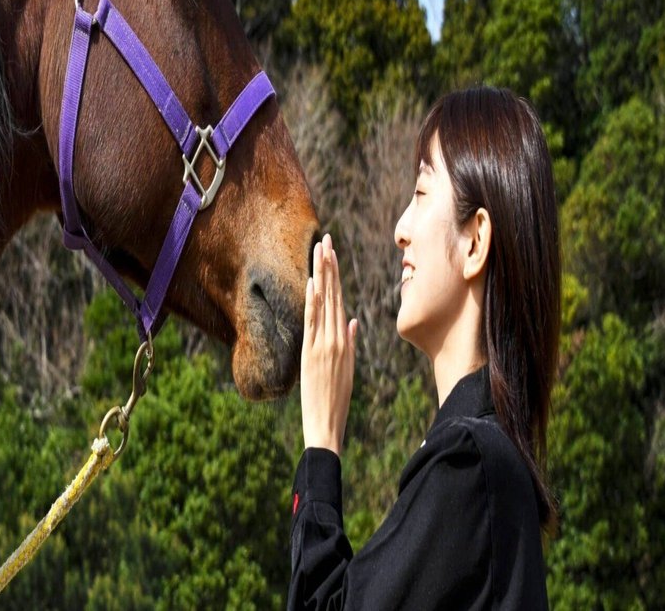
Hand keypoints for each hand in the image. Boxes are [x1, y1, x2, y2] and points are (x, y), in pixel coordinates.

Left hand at [300, 233, 357, 454]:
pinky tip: (312, 283)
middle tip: (326, 239)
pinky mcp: (311, 353)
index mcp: (345, 340)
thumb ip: (350, 342)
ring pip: (324, 303)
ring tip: (320, 250)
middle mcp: (336, 338)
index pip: (340, 299)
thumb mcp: (348, 368)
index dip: (336, 274)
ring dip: (322, 275)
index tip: (331, 252)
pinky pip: (312, 322)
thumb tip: (353, 319)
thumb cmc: (337, 399)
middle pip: (333, 294)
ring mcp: (324, 344)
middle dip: (329, 265)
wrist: (327, 424)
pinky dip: (313, 302)